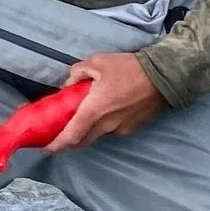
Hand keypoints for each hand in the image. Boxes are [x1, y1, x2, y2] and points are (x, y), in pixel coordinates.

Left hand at [48, 53, 166, 151]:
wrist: (164, 76)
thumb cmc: (128, 68)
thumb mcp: (97, 63)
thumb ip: (77, 74)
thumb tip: (68, 85)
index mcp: (94, 110)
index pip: (71, 136)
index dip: (56, 145)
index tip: (45, 148)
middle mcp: (106, 125)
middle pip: (81, 142)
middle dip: (67, 142)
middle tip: (56, 137)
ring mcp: (120, 129)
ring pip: (96, 136)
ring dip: (85, 133)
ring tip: (79, 120)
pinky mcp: (132, 128)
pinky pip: (111, 131)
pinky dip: (101, 127)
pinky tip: (102, 114)